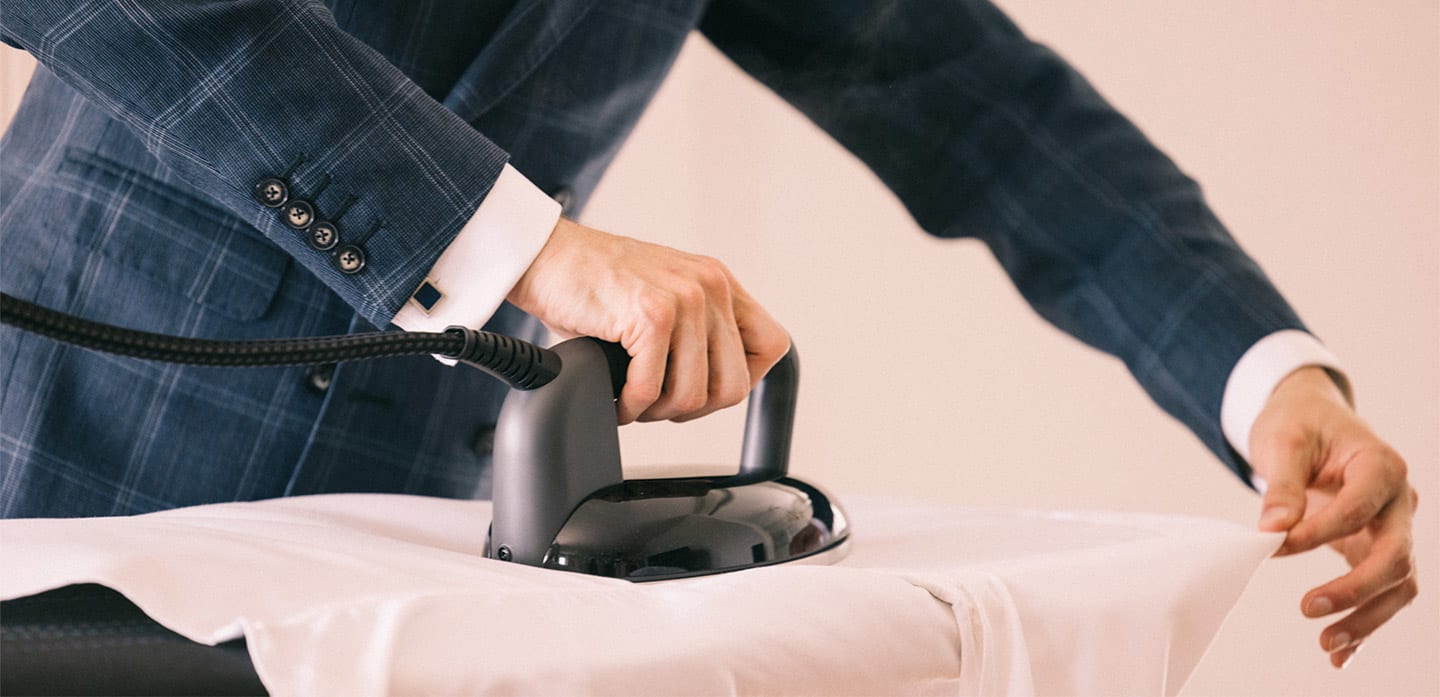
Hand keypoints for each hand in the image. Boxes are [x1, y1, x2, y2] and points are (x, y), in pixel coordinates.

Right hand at [507, 217, 788, 423]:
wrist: (545, 256)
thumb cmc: (593, 283)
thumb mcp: (664, 298)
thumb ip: (696, 331)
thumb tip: (713, 391)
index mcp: (719, 283)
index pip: (773, 346)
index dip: (742, 380)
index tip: (704, 388)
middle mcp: (710, 287)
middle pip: (735, 384)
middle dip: (693, 408)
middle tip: (659, 403)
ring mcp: (684, 299)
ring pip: (694, 395)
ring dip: (658, 411)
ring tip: (633, 400)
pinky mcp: (651, 315)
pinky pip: (652, 389)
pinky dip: (631, 406)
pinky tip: (616, 399)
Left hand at [1249, 366, 1418, 667]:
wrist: (1309, 419)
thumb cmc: (1298, 424)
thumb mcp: (1284, 443)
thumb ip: (1283, 486)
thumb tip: (1273, 530)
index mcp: (1380, 466)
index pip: (1359, 509)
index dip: (1318, 532)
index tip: (1274, 545)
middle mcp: (1398, 501)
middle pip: (1396, 555)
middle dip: (1356, 588)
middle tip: (1307, 607)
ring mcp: (1392, 527)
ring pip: (1398, 582)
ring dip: (1366, 617)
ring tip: (1326, 644)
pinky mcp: (1375, 548)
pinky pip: (1383, 591)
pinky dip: (1365, 622)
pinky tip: (1340, 655)